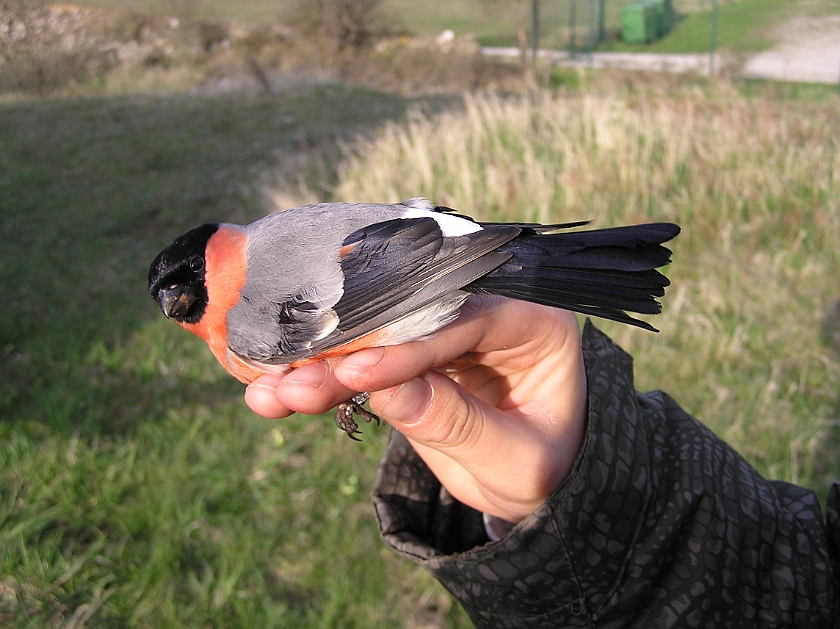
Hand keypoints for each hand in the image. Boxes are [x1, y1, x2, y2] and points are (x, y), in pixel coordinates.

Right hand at [244, 296, 586, 523]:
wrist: (525, 484)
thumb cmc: (536, 472)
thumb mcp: (513, 463)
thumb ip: (456, 423)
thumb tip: (386, 389)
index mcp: (534, 324)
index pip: (465, 320)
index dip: (407, 348)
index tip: (354, 374)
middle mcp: (488, 310)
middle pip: (408, 317)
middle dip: (349, 352)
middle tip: (295, 381)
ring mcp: (443, 326)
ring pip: (374, 333)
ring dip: (321, 365)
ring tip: (271, 394)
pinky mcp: (409, 348)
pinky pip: (360, 357)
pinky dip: (321, 378)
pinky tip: (273, 393)